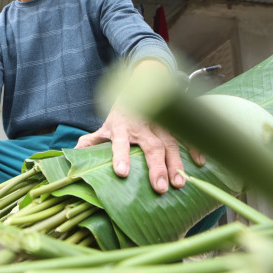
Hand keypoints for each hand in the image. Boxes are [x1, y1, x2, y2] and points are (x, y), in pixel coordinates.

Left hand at [75, 106, 203, 193]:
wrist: (141, 85)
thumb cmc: (121, 115)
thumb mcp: (104, 127)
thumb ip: (90, 142)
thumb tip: (72, 156)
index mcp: (121, 127)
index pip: (120, 142)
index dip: (120, 156)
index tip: (121, 173)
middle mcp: (142, 125)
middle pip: (150, 146)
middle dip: (156, 167)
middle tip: (160, 188)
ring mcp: (161, 124)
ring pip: (171, 143)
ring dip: (176, 163)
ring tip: (179, 183)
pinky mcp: (176, 124)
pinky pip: (188, 136)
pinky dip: (195, 148)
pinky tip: (199, 164)